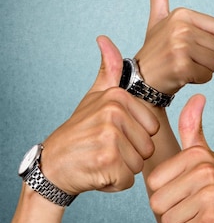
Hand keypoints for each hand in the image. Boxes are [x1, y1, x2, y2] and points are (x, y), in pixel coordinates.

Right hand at [41, 36, 159, 194]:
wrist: (52, 166)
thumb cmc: (79, 132)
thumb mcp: (94, 98)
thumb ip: (109, 71)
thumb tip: (105, 39)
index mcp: (117, 97)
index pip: (151, 127)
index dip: (135, 138)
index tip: (112, 135)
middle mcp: (114, 113)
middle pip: (147, 146)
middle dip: (130, 155)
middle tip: (105, 150)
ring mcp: (110, 136)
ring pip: (139, 163)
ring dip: (123, 169)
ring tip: (101, 159)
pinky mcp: (107, 160)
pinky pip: (129, 179)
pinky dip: (114, 183)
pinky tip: (97, 172)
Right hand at [134, 0, 213, 94]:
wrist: (141, 79)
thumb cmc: (156, 49)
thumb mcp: (157, 19)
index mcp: (182, 14)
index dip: (211, 40)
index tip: (191, 44)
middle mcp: (181, 27)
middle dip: (208, 56)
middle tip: (187, 57)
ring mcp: (180, 47)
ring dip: (205, 68)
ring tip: (185, 65)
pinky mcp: (182, 67)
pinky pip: (208, 75)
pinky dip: (199, 79)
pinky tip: (183, 76)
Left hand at [147, 95, 213, 222]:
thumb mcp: (208, 159)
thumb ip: (193, 130)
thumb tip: (197, 97)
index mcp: (198, 155)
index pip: (154, 183)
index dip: (170, 194)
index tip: (192, 193)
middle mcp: (204, 171)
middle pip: (157, 203)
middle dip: (175, 213)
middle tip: (198, 209)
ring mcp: (209, 195)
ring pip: (167, 222)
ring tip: (204, 219)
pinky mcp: (211, 221)